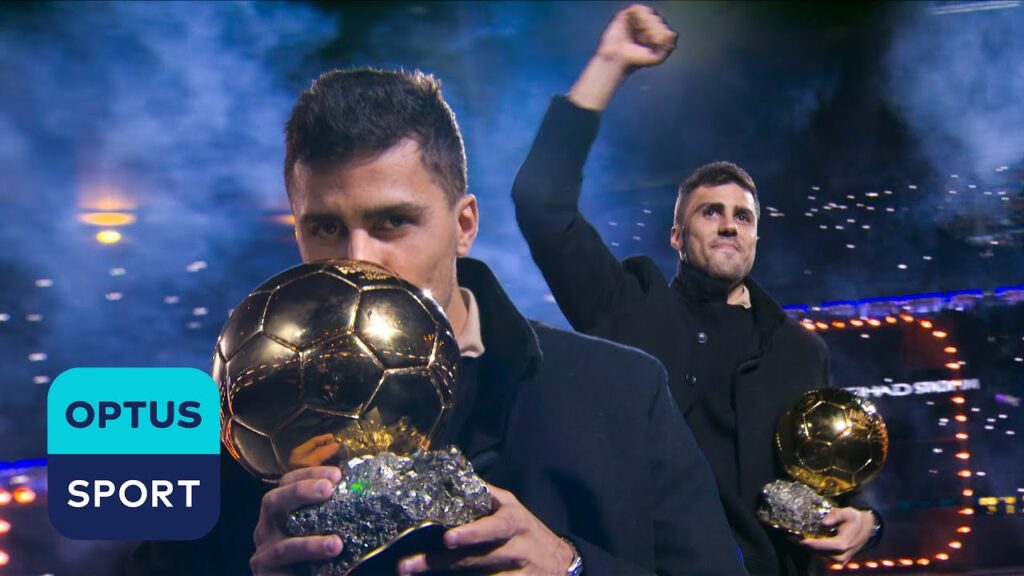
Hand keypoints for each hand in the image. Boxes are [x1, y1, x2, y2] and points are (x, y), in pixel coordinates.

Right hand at [250, 466, 343, 575]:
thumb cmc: (315, 558)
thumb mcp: (324, 531)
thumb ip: (334, 515)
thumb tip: (362, 495)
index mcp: (280, 513)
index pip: (287, 484)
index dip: (309, 475)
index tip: (336, 475)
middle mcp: (267, 530)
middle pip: (273, 502)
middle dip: (300, 492)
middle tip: (328, 489)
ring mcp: (264, 555)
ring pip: (283, 546)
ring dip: (310, 544)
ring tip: (336, 545)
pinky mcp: (266, 575)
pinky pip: (286, 568)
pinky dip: (308, 560)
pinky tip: (329, 560)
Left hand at [397, 483, 573, 574]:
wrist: (561, 563)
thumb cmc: (526, 530)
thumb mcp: (511, 507)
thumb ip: (483, 494)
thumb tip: (453, 469)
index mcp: (512, 521)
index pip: (492, 526)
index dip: (472, 533)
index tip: (448, 538)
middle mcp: (515, 547)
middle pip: (477, 559)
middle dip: (441, 563)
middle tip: (410, 566)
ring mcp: (516, 572)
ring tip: (412, 571)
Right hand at [568, 5, 676, 110]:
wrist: (618, 61)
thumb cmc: (635, 61)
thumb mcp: (657, 58)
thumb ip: (668, 47)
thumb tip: (672, 33)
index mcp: (652, 35)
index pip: (664, 27)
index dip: (664, 33)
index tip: (659, 43)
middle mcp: (643, 26)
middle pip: (657, 19)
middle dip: (658, 29)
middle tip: (654, 41)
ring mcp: (634, 20)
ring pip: (649, 12)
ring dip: (651, 23)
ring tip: (647, 34)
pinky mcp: (624, 16)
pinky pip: (637, 9)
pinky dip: (642, 16)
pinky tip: (641, 27)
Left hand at [799, 508, 876, 563]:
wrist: (865, 529)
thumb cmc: (855, 519)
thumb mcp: (847, 512)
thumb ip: (835, 515)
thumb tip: (823, 523)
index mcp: (843, 544)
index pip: (822, 546)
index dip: (808, 542)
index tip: (795, 538)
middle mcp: (840, 556)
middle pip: (817, 551)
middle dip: (803, 544)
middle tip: (789, 536)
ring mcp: (838, 560)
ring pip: (818, 554)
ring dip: (806, 547)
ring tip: (793, 538)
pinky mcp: (836, 560)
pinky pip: (821, 555)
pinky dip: (812, 548)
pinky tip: (803, 540)